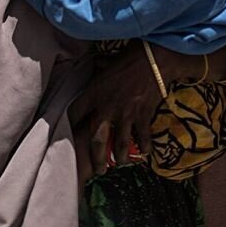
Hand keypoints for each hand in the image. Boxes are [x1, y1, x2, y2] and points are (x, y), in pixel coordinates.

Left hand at [68, 41, 173, 179]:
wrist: (154, 59)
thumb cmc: (129, 57)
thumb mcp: (108, 62)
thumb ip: (100, 69)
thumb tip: (96, 64)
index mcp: (94, 92)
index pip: (75, 113)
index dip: (71, 124)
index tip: (71, 132)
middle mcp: (107, 107)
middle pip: (96, 139)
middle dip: (96, 158)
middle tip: (98, 169)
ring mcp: (125, 113)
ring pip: (118, 143)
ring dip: (119, 157)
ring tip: (120, 163)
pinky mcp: (142, 116)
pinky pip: (142, 137)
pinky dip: (144, 147)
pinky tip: (145, 152)